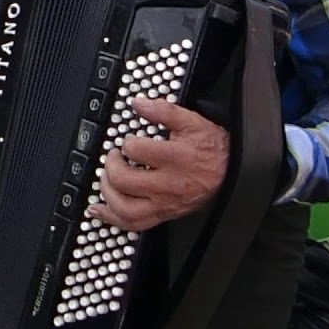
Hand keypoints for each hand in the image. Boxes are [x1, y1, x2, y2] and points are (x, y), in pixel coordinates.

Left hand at [85, 96, 228, 232]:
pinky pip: (134, 225)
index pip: (137, 151)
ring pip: (126, 208)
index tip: (128, 141)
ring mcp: (165, 204)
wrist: (230, 173)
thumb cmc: (212, 149)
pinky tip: (98, 209)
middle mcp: (169, 185)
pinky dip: (112, 218)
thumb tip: (138, 103)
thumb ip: (164, 111)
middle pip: (125, 181)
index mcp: (176, 158)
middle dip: (111, 165)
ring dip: (107, 192)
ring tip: (105, 178)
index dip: (126, 143)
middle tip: (113, 157)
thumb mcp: (193, 122)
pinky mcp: (164, 214)